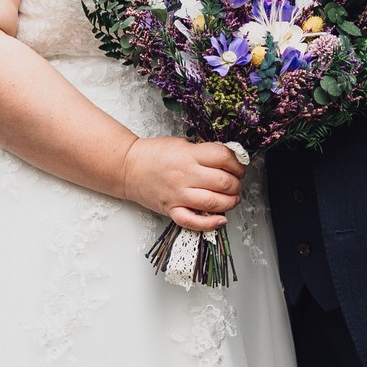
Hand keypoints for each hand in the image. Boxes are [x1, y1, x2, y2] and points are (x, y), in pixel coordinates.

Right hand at [119, 137, 245, 232]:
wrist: (128, 167)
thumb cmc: (154, 154)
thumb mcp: (182, 143)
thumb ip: (203, 151)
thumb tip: (228, 160)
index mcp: (189, 155)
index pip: (224, 158)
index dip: (238, 163)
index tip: (239, 167)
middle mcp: (185, 175)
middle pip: (223, 182)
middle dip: (236, 184)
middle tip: (236, 183)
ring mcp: (178, 194)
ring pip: (213, 203)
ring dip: (230, 202)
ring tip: (232, 199)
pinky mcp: (171, 209)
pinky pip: (193, 221)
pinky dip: (210, 223)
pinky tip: (221, 219)